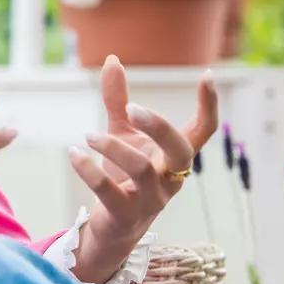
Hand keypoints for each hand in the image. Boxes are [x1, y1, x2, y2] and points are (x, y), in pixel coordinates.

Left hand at [68, 54, 218, 283]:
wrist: (111, 225)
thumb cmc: (123, 174)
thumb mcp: (122, 132)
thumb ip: (118, 99)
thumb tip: (112, 58)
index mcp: (174, 156)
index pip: (203, 131)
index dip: (209, 105)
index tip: (208, 75)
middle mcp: (170, 178)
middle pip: (180, 150)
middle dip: (159, 126)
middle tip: (133, 108)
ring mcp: (151, 199)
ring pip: (142, 169)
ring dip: (112, 147)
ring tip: (88, 134)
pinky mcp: (125, 215)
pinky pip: (109, 192)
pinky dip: (89, 170)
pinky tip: (74, 153)